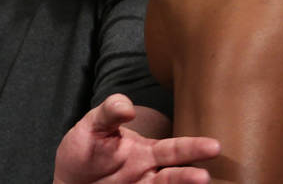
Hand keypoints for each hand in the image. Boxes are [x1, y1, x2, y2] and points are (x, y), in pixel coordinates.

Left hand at [54, 94, 219, 183]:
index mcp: (146, 152)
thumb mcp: (93, 125)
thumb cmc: (84, 149)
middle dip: (191, 175)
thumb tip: (127, 107)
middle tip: (209, 174)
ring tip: (201, 181)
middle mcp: (148, 173)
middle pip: (174, 174)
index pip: (175, 150)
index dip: (193, 148)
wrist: (68, 180)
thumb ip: (109, 112)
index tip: (214, 146)